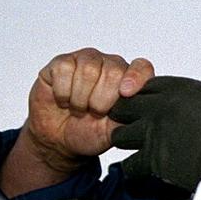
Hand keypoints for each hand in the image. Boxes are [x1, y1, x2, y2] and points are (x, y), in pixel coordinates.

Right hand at [0, 49, 152, 197]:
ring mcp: (86, 60)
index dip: (136, 77)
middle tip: (94, 113)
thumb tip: (141, 112)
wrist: (58, 139)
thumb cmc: (88, 132)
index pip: (142, 67)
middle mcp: (109, 65)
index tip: (127, 93)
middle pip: (113, 71)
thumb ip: (129, 119)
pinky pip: (64, 70)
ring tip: (79, 108)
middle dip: (101, 101)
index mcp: (128, 80)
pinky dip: (63, 93)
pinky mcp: (62, 62)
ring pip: (88, 70)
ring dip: (80, 99)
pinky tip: (64, 100)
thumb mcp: (113, 132)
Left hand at [109, 76, 200, 190]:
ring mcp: (156, 131)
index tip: (147, 107)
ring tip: (138, 151)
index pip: (150, 86)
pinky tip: (144, 173)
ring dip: (128, 142)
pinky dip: (134, 170)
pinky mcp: (154, 158)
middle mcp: (165, 106)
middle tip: (134, 129)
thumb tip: (200, 109)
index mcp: (185, 89)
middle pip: (127, 105)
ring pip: (121, 134)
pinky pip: (129, 164)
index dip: (146, 97)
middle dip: (128, 116)